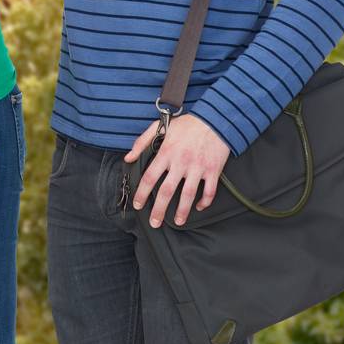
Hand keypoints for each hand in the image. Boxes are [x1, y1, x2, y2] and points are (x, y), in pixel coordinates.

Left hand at [125, 113, 230, 227]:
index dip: (142, 193)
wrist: (215, 120)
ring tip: (177, 222)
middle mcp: (181, 163)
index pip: (149, 177)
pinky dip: (204, 202)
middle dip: (159, 209)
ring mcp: (198, 168)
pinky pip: (209, 191)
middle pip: (167, 191)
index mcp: (166, 153)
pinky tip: (198, 207)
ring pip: (188, 195)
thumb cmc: (186, 124)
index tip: (138, 205)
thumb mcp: (160, 127)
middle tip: (154, 223)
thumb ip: (142, 142)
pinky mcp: (213, 171)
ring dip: (182, 211)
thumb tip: (128, 158)